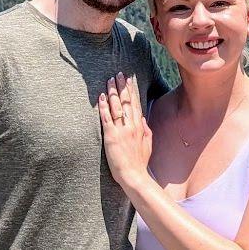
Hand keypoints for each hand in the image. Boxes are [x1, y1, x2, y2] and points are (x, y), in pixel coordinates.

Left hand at [98, 71, 153, 189]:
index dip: (132, 91)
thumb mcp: (148, 144)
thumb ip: (146, 130)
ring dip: (113, 92)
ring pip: (117, 107)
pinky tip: (100, 97)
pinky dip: (103, 107)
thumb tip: (143, 119)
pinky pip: (106, 118)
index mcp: (140, 127)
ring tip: (109, 80)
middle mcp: (131, 126)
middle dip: (122, 87)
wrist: (133, 175)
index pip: (135, 104)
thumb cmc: (139, 162)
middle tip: (118, 74)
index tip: (129, 80)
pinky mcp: (111, 136)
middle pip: (126, 102)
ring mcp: (121, 130)